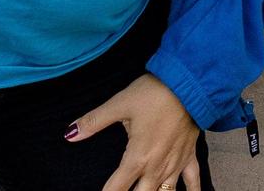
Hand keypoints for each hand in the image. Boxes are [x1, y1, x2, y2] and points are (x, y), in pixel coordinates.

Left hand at [66, 73, 200, 190]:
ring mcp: (175, 164)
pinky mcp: (190, 156)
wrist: (190, 83)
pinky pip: (193, 182)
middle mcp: (156, 167)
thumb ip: (94, 122)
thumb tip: (70, 134)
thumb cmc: (154, 92)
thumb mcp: (120, 104)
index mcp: (137, 158)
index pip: (115, 190)